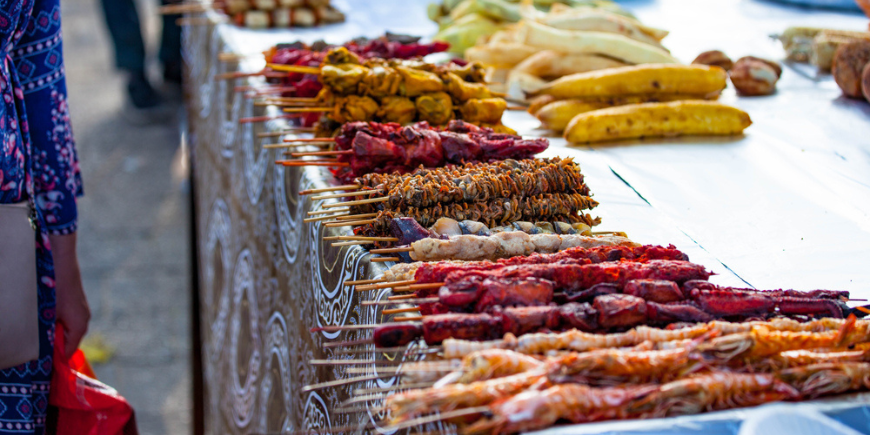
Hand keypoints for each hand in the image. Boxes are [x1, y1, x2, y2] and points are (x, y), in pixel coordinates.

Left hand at [49, 233, 90, 358]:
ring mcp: (81, 311)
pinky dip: (56, 322)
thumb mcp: (48, 315)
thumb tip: (44, 352)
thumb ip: (48, 336)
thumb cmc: (54, 288)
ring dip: (53, 332)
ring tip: (38, 329)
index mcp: (79, 326)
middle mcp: (83, 320)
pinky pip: (67, 320)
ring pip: (66, 330)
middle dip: (53, 345)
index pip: (68, 352)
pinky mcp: (76, 303)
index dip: (55, 359)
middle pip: (68, 342)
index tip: (41, 364)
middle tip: (35, 345)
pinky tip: (44, 316)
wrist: (61, 259)